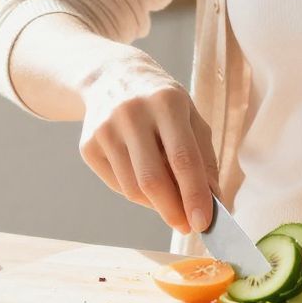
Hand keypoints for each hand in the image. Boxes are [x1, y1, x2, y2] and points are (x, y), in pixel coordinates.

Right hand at [77, 58, 218, 235]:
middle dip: (173, 210)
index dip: (195, 194)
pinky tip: (144, 178)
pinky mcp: (87, 146)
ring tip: (169, 199)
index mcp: (166, 101)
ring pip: (133, 189)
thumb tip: (214, 202)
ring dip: (156, 204)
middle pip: (153, 179)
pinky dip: (136, 193)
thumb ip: (204, 159)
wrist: (111, 77)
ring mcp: (105, 130)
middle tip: (187, 226)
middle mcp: (132, 113)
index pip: (183, 158)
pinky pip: (117, 185)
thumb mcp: (190, 118)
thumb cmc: (162, 103)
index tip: (204, 223)